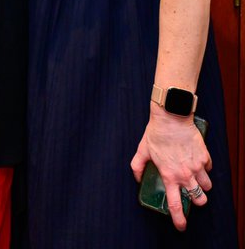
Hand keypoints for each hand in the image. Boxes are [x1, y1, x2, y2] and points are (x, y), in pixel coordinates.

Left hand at [130, 108, 212, 230]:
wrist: (171, 118)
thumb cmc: (156, 134)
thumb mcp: (141, 151)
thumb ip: (137, 167)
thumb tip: (136, 178)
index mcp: (169, 176)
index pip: (176, 205)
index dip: (179, 219)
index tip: (181, 226)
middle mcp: (185, 175)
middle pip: (199, 200)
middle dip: (197, 201)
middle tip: (191, 195)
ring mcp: (198, 167)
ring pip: (207, 187)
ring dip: (202, 186)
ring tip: (195, 179)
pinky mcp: (205, 157)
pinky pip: (209, 169)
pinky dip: (205, 169)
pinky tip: (197, 163)